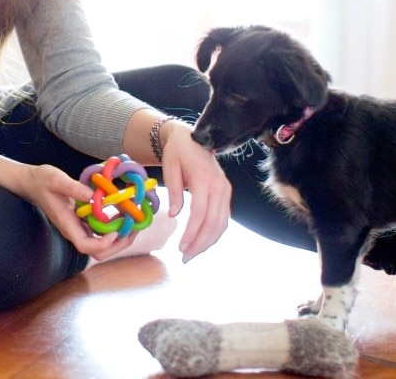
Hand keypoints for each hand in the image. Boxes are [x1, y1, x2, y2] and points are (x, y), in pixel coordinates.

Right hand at [13, 163, 139, 261]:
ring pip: (102, 244)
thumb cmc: (41, 181)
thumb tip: (93, 195)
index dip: (103, 244)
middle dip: (117, 244)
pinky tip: (123, 212)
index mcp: (67, 224)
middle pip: (97, 252)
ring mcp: (79, 227)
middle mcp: (74, 230)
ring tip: (133, 221)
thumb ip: (73, 187)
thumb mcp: (55, 179)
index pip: (85, 246)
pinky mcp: (82, 222)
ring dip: (119, 237)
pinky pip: (101, 232)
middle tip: (133, 228)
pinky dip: (115, 227)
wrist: (31, 183)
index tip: (116, 230)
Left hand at [160, 122, 231, 261]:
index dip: (192, 232)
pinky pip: (223, 218)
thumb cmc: (178, 152)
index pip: (200, 212)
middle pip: (213, 222)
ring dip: (208, 242)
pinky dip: (214, 233)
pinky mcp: (226, 193)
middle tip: (185, 258)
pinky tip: (201, 242)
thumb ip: (173, 192)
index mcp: (205, 179)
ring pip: (221, 223)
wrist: (191, 138)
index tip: (181, 247)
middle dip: (200, 243)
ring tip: (192, 254)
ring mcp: (225, 190)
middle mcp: (220, 186)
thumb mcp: (170, 167)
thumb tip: (174, 215)